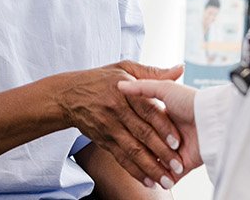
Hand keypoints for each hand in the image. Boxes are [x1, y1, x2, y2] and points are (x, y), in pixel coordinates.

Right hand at [49, 61, 186, 188]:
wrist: (68, 95)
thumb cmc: (101, 79)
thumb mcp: (125, 68)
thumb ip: (154, 73)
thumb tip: (180, 69)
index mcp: (126, 92)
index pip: (148, 111)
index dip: (163, 126)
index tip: (177, 141)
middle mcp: (117, 111)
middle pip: (142, 134)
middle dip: (161, 152)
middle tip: (177, 166)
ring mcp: (109, 128)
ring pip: (132, 150)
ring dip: (150, 167)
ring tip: (166, 180)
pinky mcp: (104, 141)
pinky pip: (121, 158)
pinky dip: (135, 172)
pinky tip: (148, 181)